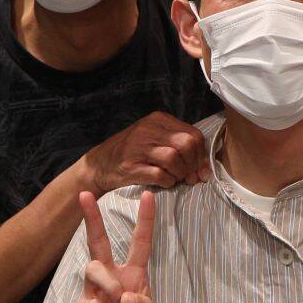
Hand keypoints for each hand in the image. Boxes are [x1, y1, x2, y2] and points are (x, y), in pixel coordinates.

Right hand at [72, 190, 169, 302]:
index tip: (149, 195)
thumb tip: (127, 296)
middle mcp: (112, 281)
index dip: (145, 220)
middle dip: (92, 218)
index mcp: (134, 278)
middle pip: (99, 243)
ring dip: (111, 287)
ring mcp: (94, 295)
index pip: (140, 244)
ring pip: (94, 269)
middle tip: (86, 195)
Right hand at [79, 112, 208, 193]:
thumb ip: (178, 145)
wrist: (99, 165)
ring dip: (181, 174)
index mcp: (158, 120)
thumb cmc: (132, 153)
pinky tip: (165, 183)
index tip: (201, 170)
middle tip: (191, 177)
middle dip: (193, 164)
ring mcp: (138, 147)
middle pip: (187, 144)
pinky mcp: (131, 166)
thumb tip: (204, 167)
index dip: (202, 155)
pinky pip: (160, 175)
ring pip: (174, 158)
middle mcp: (148, 129)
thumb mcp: (154, 138)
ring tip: (177, 179)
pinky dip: (168, 182)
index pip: (194, 134)